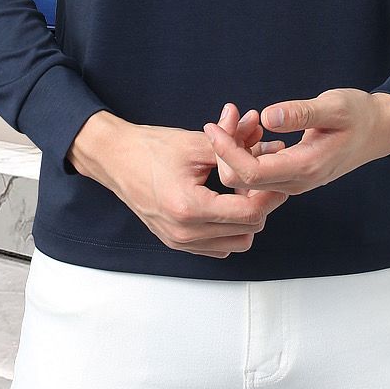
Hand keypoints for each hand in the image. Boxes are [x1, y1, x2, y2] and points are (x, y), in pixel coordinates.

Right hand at [96, 112, 288, 258]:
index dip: (269, 193)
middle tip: (258, 179)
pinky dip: (230, 228)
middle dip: (260, 204)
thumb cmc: (151, 148)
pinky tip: (225, 201)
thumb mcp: (197, 142)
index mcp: (190, 207)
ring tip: (241, 190)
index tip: (273, 175)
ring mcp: (180, 241)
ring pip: (237, 243)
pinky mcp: (177, 242)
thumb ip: (236, 144)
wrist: (116, 158)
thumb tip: (269, 141)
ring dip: (247, 219)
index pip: (250, 213)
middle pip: (248, 231)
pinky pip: (218, 246)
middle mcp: (185, 232)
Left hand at [203, 88, 389, 195]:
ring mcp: (293, 183)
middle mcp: (296, 183)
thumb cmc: (358, 115)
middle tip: (226, 117)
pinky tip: (255, 128)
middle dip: (225, 150)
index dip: (226, 151)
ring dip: (235, 151)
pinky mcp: (290, 176)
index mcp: (305, 167)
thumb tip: (267, 116)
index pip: (250, 172)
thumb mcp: (333, 106)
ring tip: (243, 118)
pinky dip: (247, 152)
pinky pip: (257, 173)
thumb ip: (301, 113)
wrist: (377, 131)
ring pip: (246, 178)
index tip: (214, 125)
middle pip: (241, 180)